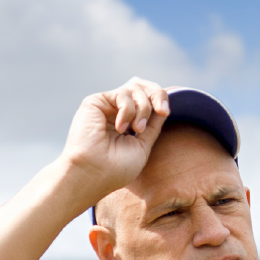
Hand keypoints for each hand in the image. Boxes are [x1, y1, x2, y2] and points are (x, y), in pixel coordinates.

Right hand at [59, 78, 170, 207]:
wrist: (94, 174)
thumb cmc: (117, 168)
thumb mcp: (143, 144)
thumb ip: (153, 125)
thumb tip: (164, 106)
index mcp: (129, 121)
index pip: (148, 98)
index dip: (160, 98)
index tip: (165, 113)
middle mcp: (117, 110)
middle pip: (142, 86)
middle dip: (157, 94)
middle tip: (162, 111)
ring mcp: (107, 105)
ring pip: (135, 88)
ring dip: (143, 109)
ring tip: (137, 130)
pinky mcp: (95, 102)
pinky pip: (122, 94)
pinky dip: (128, 110)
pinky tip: (121, 127)